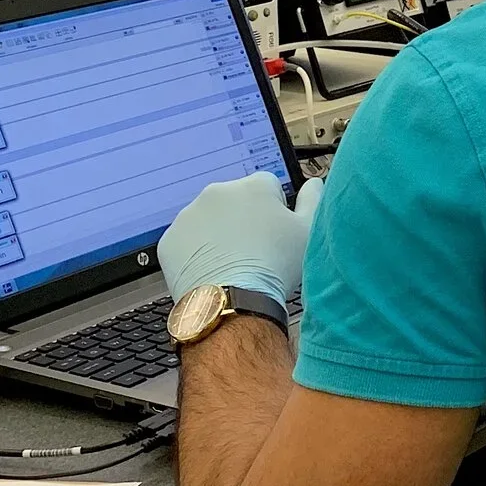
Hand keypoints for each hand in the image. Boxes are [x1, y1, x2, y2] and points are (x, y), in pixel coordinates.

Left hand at [159, 172, 323, 307]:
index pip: (268, 187)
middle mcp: (218, 192)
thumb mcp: (308, 232)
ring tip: (233, 264)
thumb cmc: (274, 267)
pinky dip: (196, 252)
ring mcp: (189, 215)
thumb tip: (314, 184)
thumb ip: (313, 201)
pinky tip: (213, 270)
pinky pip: (186, 241)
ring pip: (208, 220)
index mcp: (253, 186)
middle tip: (255, 250)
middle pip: (235, 202)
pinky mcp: (170, 239)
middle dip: (243, 219)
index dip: (274, 211)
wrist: (232, 301)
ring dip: (218, 234)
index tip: (275, 233)